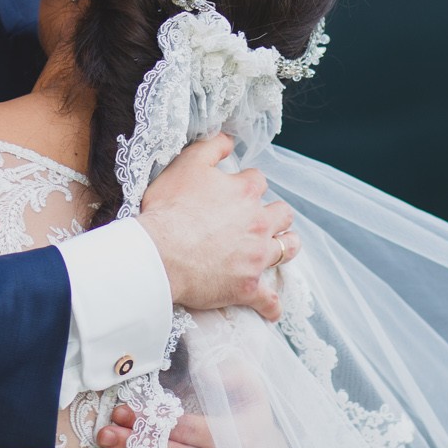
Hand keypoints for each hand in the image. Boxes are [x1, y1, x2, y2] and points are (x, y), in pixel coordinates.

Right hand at [134, 133, 294, 319]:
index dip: (246, 185)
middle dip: (275, 214)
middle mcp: (258, 222)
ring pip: (287, 249)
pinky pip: (270, 301)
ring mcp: (256, 257)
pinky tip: (271, 308)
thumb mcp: (186, 164)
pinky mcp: (248, 287)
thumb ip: (211, 147)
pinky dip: (272, 305)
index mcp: (245, 192)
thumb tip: (229, 138)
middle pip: (282, 213)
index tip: (235, 192)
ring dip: (286, 246)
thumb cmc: (169, 209)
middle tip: (262, 219)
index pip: (258, 181)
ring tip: (280, 248)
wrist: (160, 253)